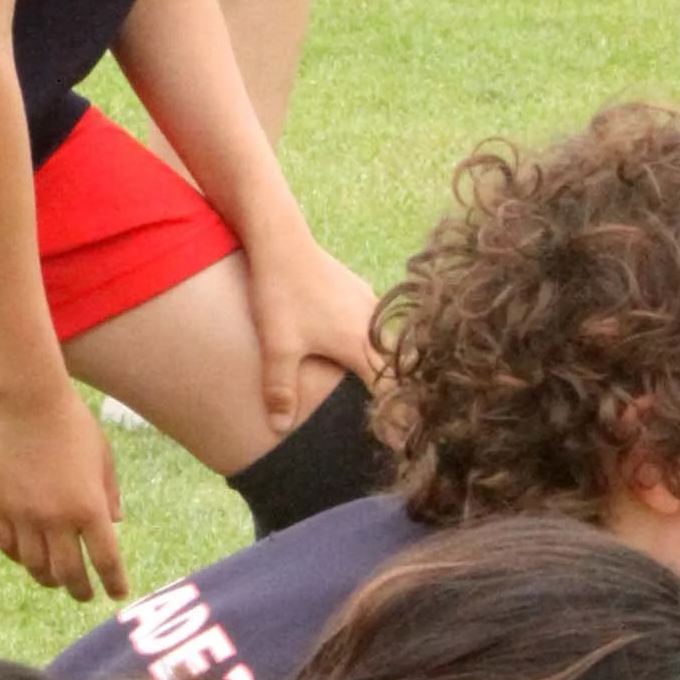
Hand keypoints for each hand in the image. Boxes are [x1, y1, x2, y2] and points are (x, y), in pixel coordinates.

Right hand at [0, 379, 127, 602]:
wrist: (26, 401)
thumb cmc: (72, 423)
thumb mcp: (103, 456)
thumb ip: (109, 493)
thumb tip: (115, 524)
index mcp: (89, 507)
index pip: (105, 560)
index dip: (113, 582)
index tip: (117, 593)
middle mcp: (57, 518)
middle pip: (69, 573)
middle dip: (80, 590)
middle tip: (85, 595)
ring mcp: (24, 515)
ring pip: (36, 566)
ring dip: (49, 579)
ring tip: (56, 581)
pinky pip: (8, 546)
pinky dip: (20, 559)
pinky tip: (28, 558)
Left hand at [243, 221, 380, 439]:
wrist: (280, 238)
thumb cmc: (281, 293)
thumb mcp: (277, 346)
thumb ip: (280, 388)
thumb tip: (280, 428)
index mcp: (359, 342)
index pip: (388, 389)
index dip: (395, 416)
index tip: (402, 441)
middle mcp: (370, 323)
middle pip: (392, 366)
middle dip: (395, 393)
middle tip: (397, 419)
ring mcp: (365, 302)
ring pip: (382, 342)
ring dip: (383, 365)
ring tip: (381, 388)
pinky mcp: (353, 288)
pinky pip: (370, 323)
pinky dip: (369, 342)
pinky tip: (355, 345)